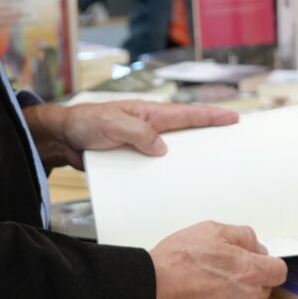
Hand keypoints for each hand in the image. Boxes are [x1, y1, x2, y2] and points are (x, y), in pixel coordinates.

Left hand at [25, 101, 237, 170]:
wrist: (63, 138)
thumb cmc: (85, 123)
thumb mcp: (112, 124)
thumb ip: (138, 133)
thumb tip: (162, 148)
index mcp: (149, 114)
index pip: (186, 115)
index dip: (210, 116)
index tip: (233, 117)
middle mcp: (149, 127)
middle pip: (186, 132)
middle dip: (210, 135)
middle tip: (234, 141)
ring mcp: (141, 142)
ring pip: (172, 151)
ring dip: (190, 158)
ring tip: (213, 169)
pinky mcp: (132, 158)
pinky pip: (155, 166)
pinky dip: (167, 173)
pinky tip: (177, 185)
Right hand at [150, 221, 286, 298]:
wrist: (153, 289)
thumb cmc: (176, 261)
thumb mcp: (212, 230)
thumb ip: (241, 235)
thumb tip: (253, 244)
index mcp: (250, 271)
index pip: (279, 270)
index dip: (268, 261)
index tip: (257, 257)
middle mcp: (247, 295)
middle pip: (264, 285)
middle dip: (253, 273)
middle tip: (229, 262)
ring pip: (247, 297)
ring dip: (237, 286)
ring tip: (212, 274)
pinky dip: (222, 298)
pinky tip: (205, 287)